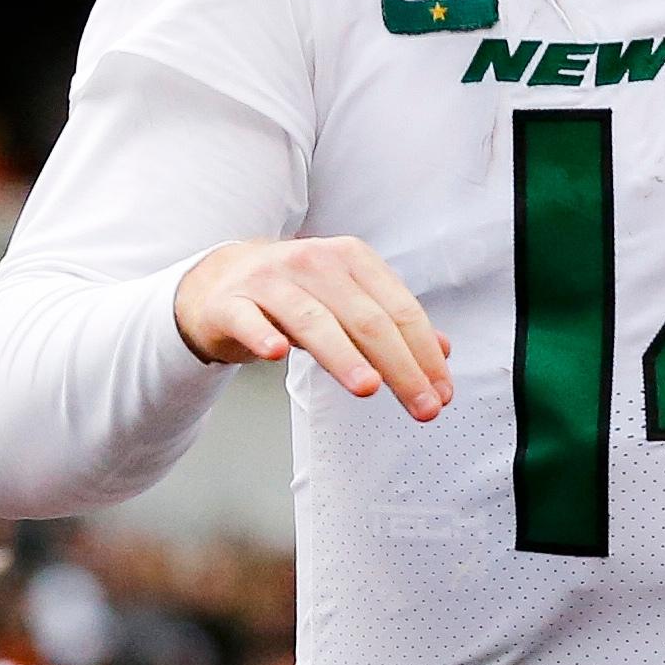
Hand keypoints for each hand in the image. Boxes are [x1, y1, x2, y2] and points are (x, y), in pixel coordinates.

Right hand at [176, 238, 449, 421]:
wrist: (222, 282)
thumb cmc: (295, 295)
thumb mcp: (348, 302)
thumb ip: (392, 324)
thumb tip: (442, 351)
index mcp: (351, 259)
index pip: (399, 309)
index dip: (424, 352)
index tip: (440, 392)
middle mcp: (313, 262)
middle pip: (365, 318)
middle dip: (399, 366)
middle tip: (421, 405)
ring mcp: (269, 280)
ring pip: (313, 319)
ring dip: (343, 355)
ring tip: (368, 386)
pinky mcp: (231, 302)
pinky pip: (249, 320)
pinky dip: (262, 334)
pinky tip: (277, 353)